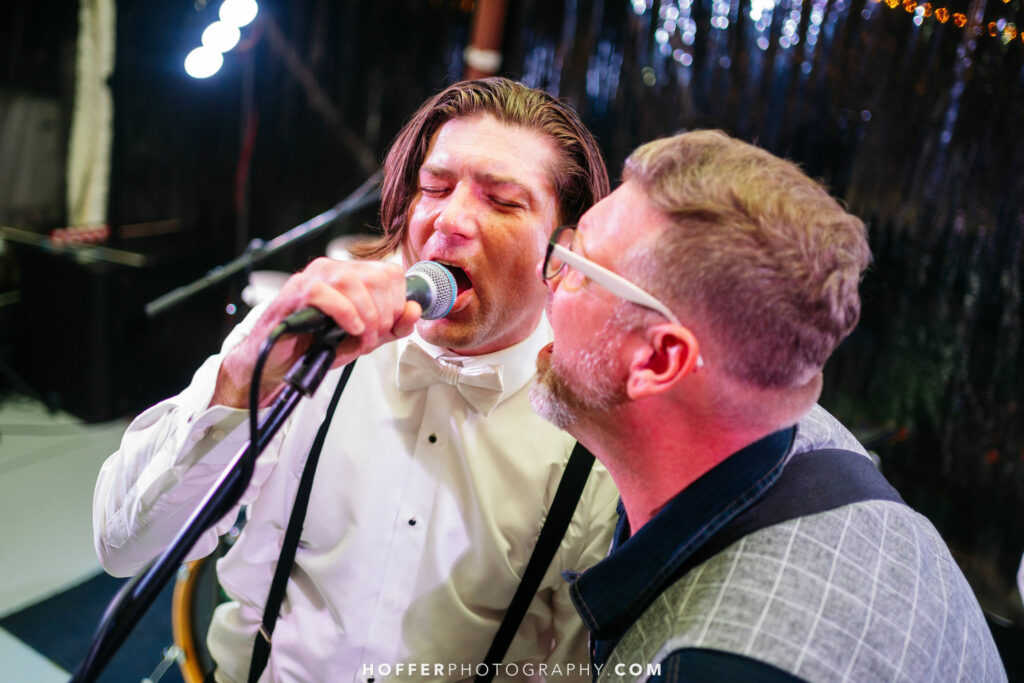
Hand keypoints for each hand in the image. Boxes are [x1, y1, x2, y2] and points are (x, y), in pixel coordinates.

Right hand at [211, 258, 420, 407]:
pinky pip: (327, 293)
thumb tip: (414, 310)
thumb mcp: (364, 338)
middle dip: (384, 313)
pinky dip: (345, 314)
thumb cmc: (317, 346)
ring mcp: (312, 278)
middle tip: (373, 337)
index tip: (389, 328)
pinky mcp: (295, 293)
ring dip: (367, 316)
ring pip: (355, 282)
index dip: (398, 303)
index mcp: (352, 275)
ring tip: (361, 338)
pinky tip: (348, 329)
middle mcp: (333, 269)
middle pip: (378, 277)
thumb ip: (392, 326)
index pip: (391, 273)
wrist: (278, 364)